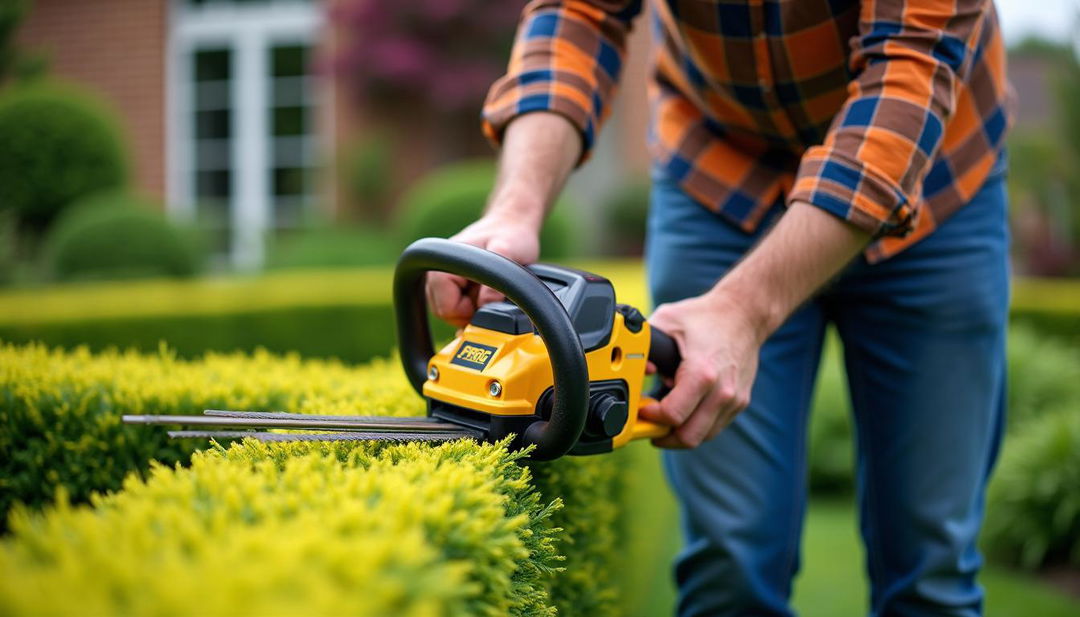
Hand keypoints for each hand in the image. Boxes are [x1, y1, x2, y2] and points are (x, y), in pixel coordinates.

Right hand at [425, 214, 539, 326]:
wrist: (512, 224)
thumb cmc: (511, 234)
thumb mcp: (509, 253)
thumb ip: (496, 281)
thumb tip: (485, 306)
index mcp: (444, 264)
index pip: (445, 308)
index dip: (468, 312)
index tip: (486, 301)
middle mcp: (436, 272)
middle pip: (445, 313)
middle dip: (470, 312)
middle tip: (490, 296)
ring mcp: (443, 280)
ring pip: (450, 312)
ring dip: (472, 309)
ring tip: (488, 290)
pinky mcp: (452, 285)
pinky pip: (457, 307)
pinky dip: (473, 306)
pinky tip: (485, 292)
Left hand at [640, 292, 764, 447]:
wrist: (744, 314)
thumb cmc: (705, 317)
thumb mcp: (666, 321)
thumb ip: (645, 345)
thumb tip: (635, 370)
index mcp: (702, 373)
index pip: (673, 416)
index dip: (651, 417)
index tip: (642, 409)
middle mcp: (722, 391)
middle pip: (689, 436)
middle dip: (664, 436)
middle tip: (649, 426)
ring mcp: (734, 399)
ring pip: (703, 436)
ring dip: (680, 433)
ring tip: (664, 419)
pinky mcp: (740, 402)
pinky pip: (714, 426)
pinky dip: (697, 425)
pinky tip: (684, 410)